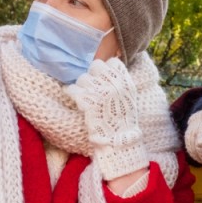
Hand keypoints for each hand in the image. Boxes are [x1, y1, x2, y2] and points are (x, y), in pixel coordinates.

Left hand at [71, 58, 148, 180]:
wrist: (119, 140)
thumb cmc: (124, 121)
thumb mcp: (129, 98)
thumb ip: (120, 83)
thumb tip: (108, 72)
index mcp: (125, 82)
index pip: (112, 62)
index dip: (106, 69)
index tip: (103, 77)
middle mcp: (112, 84)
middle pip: (95, 66)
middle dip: (92, 75)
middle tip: (92, 87)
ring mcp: (99, 92)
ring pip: (83, 78)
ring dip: (82, 86)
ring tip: (84, 96)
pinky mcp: (87, 101)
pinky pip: (73, 89)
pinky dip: (72, 93)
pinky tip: (76, 99)